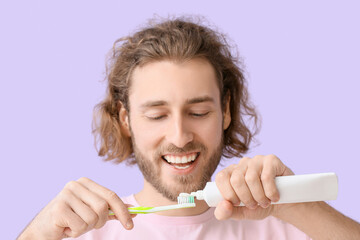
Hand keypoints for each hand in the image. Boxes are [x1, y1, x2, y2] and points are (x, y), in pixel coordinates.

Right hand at [18, 177, 135, 239]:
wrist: (42, 231)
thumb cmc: (70, 220)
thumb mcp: (93, 213)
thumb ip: (111, 210)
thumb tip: (133, 211)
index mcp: (86, 182)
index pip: (111, 195)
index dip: (123, 211)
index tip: (130, 225)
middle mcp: (76, 185)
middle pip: (103, 207)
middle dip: (100, 222)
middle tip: (88, 225)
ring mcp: (66, 195)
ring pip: (92, 218)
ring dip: (85, 228)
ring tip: (73, 225)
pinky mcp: (58, 208)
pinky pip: (80, 226)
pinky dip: (75, 232)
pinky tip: (65, 228)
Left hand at [214, 154, 293, 220]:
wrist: (282, 204)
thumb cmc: (258, 206)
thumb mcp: (240, 212)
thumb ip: (225, 213)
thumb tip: (224, 205)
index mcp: (230, 172)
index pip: (221, 177)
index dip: (228, 194)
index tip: (238, 203)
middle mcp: (242, 163)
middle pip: (236, 179)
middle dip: (246, 198)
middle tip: (254, 205)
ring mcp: (256, 160)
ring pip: (251, 178)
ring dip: (259, 197)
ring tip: (265, 202)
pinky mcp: (271, 160)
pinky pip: (267, 177)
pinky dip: (270, 192)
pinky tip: (274, 197)